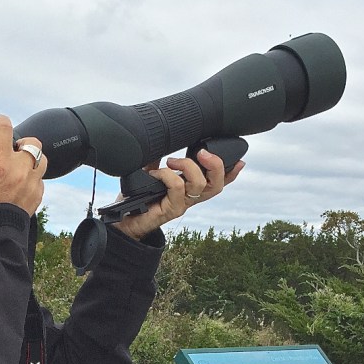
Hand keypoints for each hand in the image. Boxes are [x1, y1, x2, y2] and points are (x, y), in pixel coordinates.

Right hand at [0, 115, 45, 216]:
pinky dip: (32, 178)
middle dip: (21, 142)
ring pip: (41, 159)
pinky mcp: (36, 197)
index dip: (0, 121)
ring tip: (17, 165)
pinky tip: (18, 183)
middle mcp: (19, 171)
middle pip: (31, 142)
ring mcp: (30, 184)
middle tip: (10, 149)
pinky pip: (41, 180)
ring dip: (31, 158)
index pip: (5, 128)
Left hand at [113, 148, 244, 239]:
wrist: (123, 222)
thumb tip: (160, 141)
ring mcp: (181, 205)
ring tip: (172, 161)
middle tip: (202, 152)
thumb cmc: (137, 199)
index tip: (240, 161)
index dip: (231, 173)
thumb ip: (158, 160)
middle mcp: (189, 199)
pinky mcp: (170, 210)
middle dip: (216, 166)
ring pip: (200, 185)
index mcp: (188, 189)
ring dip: (187, 167)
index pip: (215, 182)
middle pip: (216, 185)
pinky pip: (177, 188)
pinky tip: (155, 174)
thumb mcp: (149, 174)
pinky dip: (167, 176)